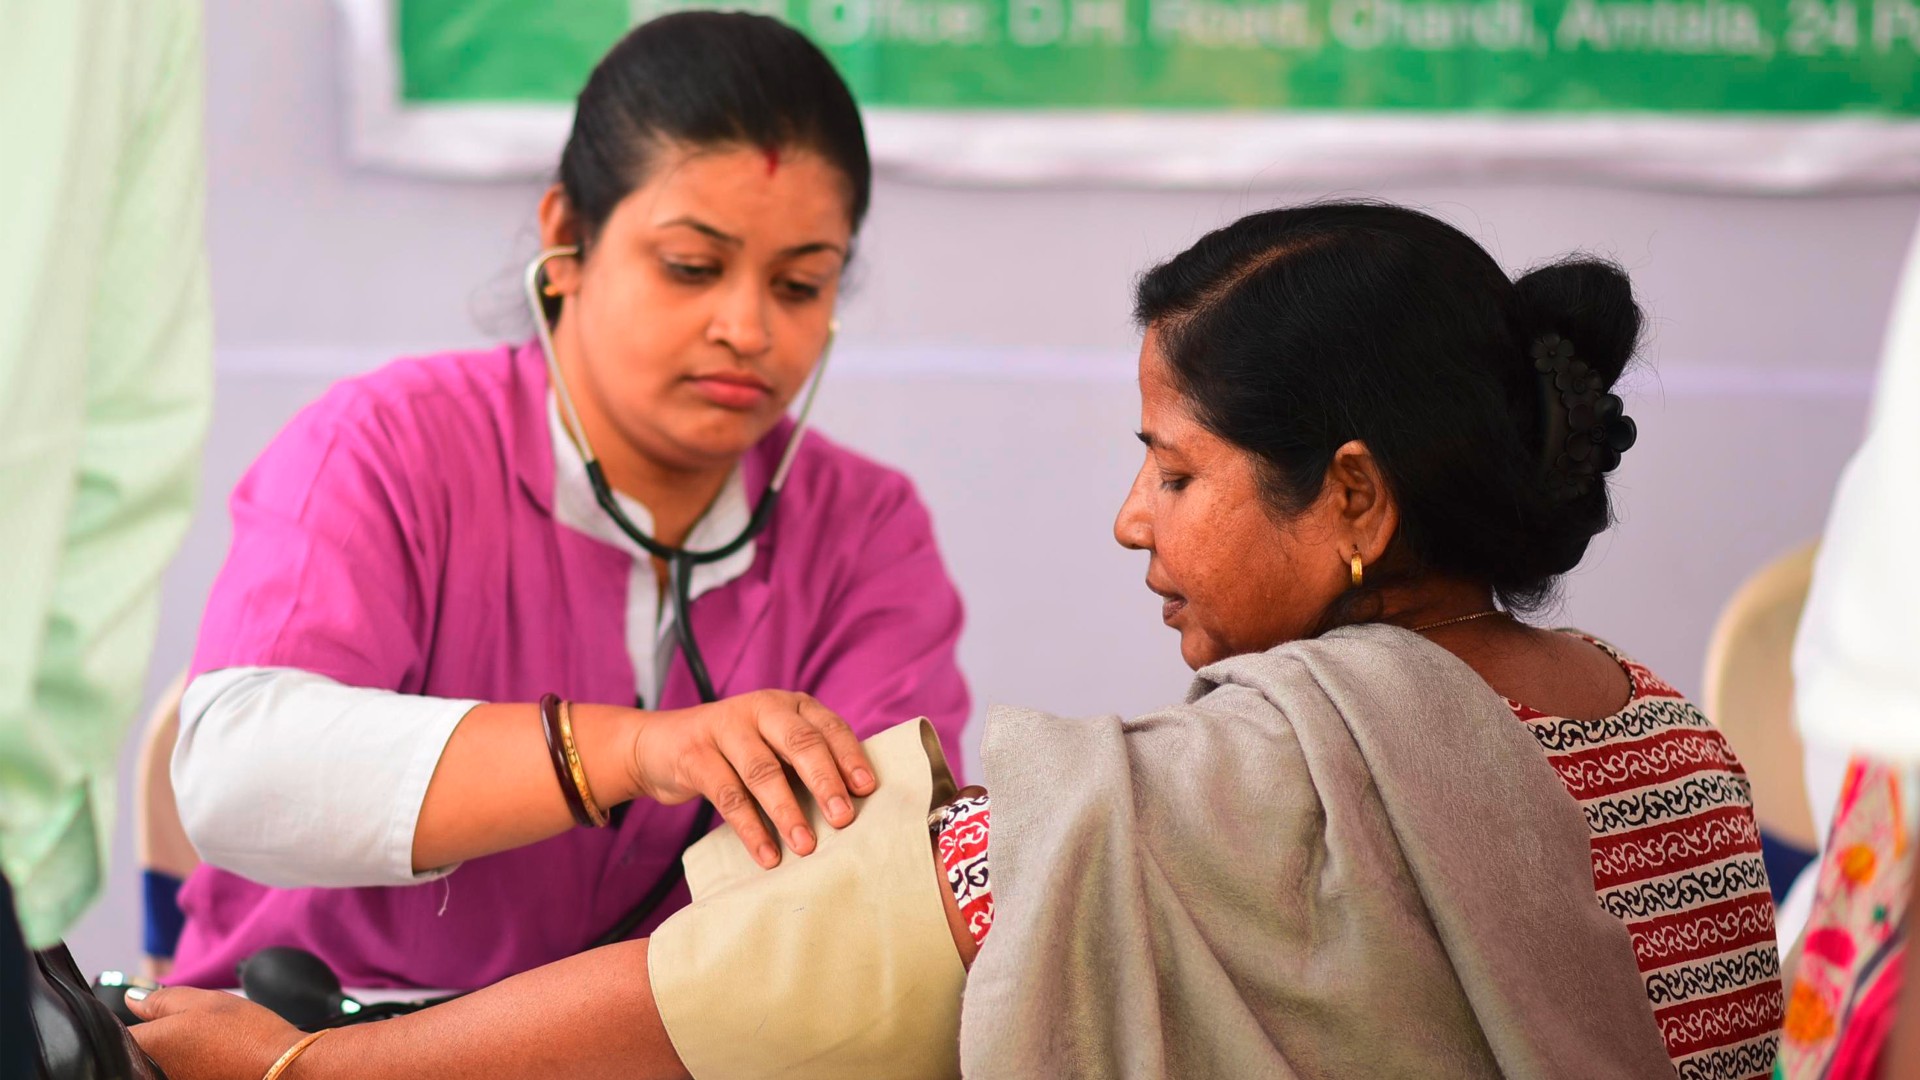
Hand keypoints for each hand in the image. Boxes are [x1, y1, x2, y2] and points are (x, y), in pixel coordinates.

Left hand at [127, 986, 303, 1079]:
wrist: (281, 1069)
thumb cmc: (244, 1033)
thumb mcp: (203, 1002)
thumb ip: (160, 999)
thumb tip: (131, 999)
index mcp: (148, 1045)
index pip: (115, 1033)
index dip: (127, 1020)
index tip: (150, 1015)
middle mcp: (148, 1073)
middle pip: (134, 1052)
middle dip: (149, 1038)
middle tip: (184, 1029)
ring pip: (152, 1065)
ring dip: (166, 1054)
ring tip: (198, 1045)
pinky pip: (171, 1075)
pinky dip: (181, 1067)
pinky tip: (207, 1060)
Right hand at [630, 690, 874, 867]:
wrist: (660, 744)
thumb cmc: (735, 752)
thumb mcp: (772, 744)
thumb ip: (804, 762)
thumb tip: (853, 805)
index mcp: (789, 705)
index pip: (828, 727)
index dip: (849, 757)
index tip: (866, 790)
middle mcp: (761, 709)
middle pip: (800, 743)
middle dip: (824, 782)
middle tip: (843, 819)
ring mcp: (725, 728)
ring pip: (763, 771)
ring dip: (787, 812)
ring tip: (806, 846)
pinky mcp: (695, 754)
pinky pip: (728, 795)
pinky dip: (750, 828)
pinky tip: (767, 855)